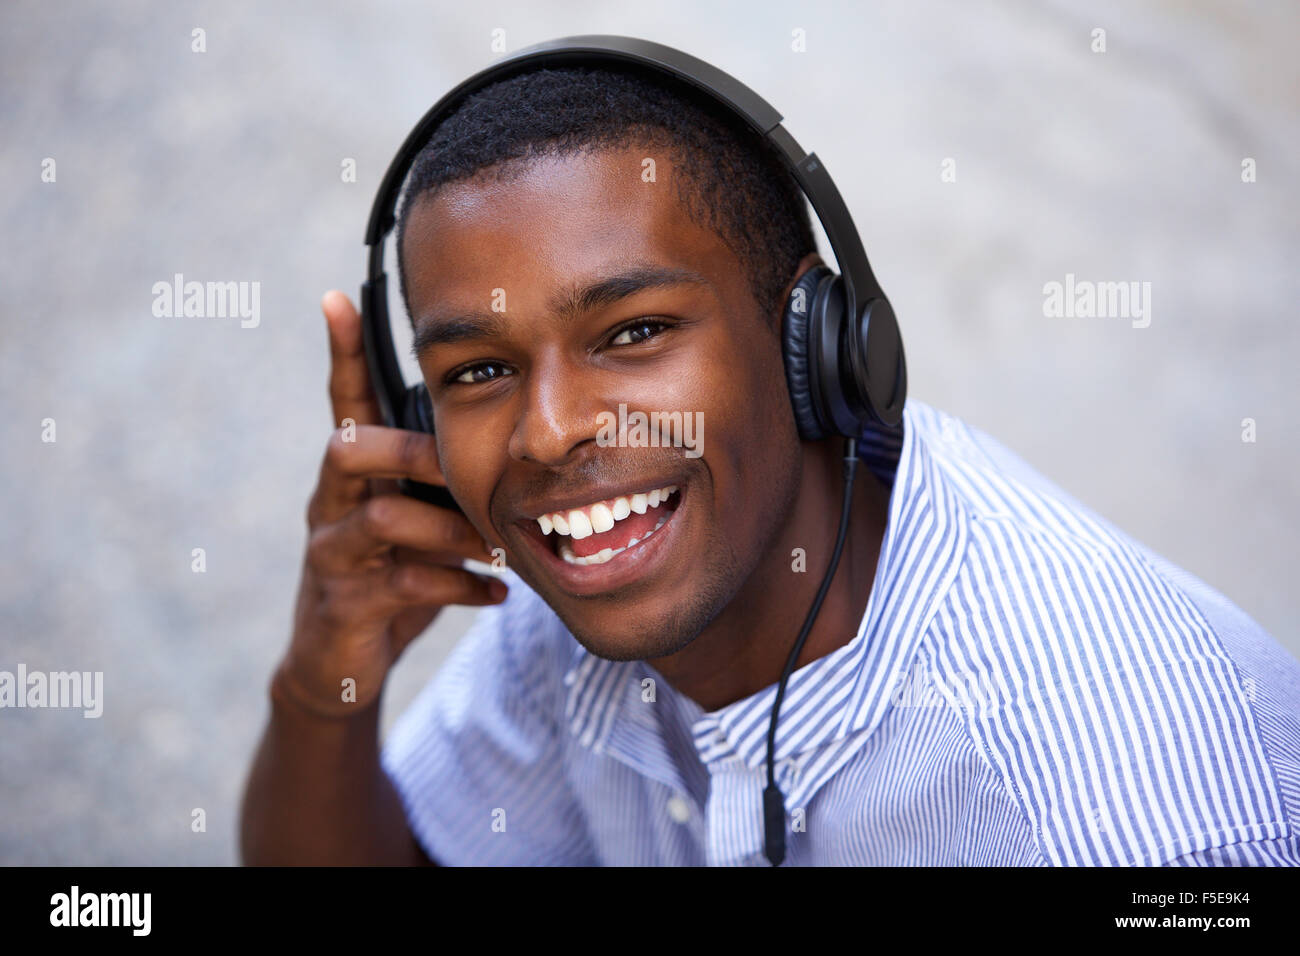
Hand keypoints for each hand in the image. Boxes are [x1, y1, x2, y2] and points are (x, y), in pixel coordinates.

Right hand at [275, 290, 504, 718]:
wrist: (340, 660)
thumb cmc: (394, 572)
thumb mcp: (423, 520)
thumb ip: (450, 483)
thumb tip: (526, 444)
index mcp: (355, 472)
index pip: (344, 401)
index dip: (340, 351)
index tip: (338, 295)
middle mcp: (333, 501)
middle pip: (348, 445)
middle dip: (413, 448)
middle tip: (470, 466)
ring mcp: (332, 552)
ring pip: (381, 516)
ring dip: (453, 529)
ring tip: (503, 546)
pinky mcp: (344, 603)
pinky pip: (404, 583)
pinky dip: (461, 586)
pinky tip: (497, 594)